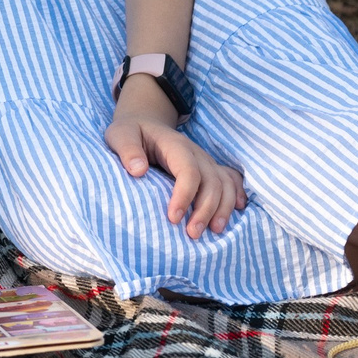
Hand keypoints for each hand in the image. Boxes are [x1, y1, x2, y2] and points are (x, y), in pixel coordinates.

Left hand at [105, 79, 243, 236]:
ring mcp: (205, 161)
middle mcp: (196, 153)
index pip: (188, 170)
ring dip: (223, 208)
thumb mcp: (120, 135)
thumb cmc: (131, 133)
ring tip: (214, 231)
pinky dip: (237, 194)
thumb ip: (127, 150)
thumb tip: (138, 170)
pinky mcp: (209, 168)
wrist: (145, 123)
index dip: (184, 195)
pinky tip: (238, 210)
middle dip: (205, 210)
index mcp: (175, 146)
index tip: (172, 218)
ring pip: (225, 184)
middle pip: (211, 181)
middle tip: (192, 234)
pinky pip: (231, 179)